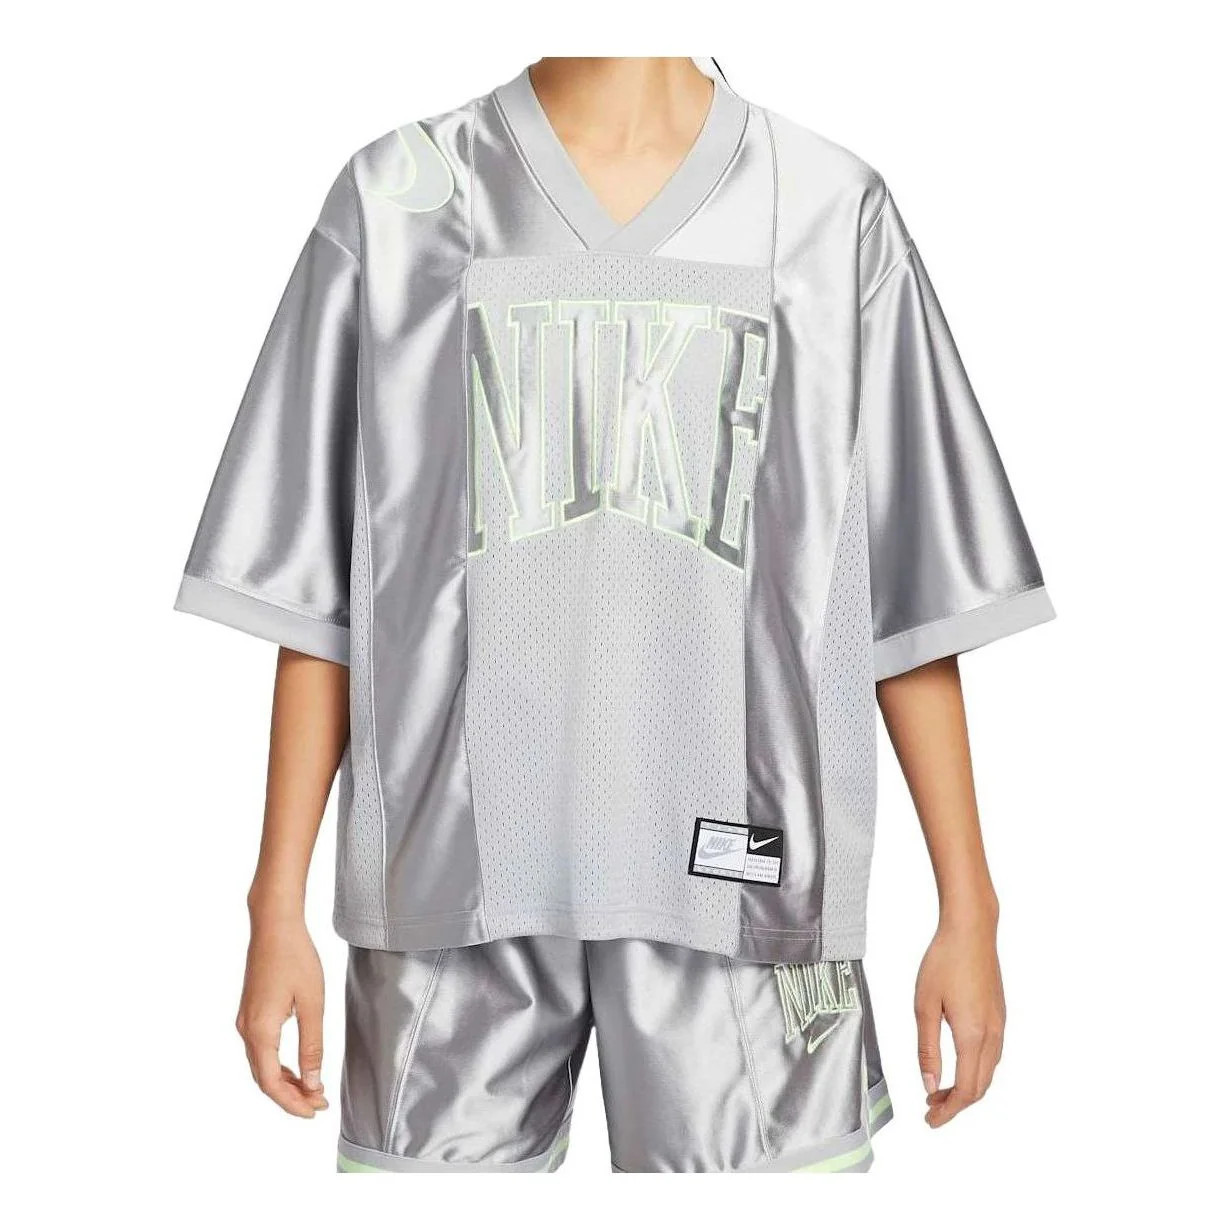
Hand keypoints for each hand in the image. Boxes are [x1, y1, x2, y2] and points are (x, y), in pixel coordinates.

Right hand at [236, 912, 328, 1116]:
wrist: (274, 925)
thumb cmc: (296, 958)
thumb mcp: (312, 1003)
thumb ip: (312, 1045)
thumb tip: (312, 1083)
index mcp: (260, 1031)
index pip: (271, 1083)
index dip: (292, 1103)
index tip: (315, 1111)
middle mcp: (246, 1030)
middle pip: (263, 1078)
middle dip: (290, 1096)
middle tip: (318, 1104)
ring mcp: (245, 1020)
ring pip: (261, 1065)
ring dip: (285, 1081)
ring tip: (312, 1090)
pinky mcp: (251, 1012)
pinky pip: (261, 1050)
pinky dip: (279, 1064)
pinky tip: (298, 1066)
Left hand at [914, 913, 1004, 1126]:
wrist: (971, 930)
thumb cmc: (944, 962)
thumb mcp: (924, 1006)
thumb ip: (927, 1049)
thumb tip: (930, 1085)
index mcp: (973, 1036)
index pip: (967, 1090)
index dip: (950, 1112)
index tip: (931, 1120)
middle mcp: (993, 1035)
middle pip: (981, 1087)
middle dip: (957, 1104)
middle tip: (931, 1109)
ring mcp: (1000, 1024)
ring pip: (988, 1072)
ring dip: (967, 1087)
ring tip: (939, 1090)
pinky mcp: (999, 1014)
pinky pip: (992, 1055)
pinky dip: (976, 1070)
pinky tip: (958, 1064)